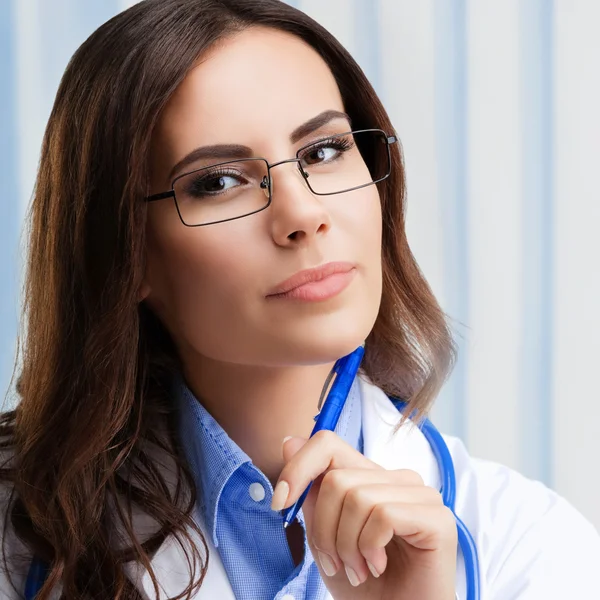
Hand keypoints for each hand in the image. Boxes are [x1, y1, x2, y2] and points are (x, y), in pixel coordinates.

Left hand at [271, 430, 456, 599]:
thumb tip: (289, 442)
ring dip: (346, 545)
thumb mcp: (325, 537)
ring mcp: (421, 495)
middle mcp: (398, 478)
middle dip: (324, 530)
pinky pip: (383, 515)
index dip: (298, 468)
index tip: (281, 504)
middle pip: (337, 479)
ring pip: (357, 497)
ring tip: (357, 570)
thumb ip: (312, 492)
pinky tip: (377, 567)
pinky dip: (369, 548)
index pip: (328, 443)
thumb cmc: (366, 587)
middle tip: (336, 563)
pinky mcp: (437, 518)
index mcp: (371, 477)